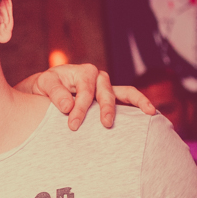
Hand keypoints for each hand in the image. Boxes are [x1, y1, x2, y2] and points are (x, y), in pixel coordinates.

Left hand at [26, 64, 156, 129]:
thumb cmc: (46, 86)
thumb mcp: (45, 84)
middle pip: (107, 93)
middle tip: (104, 125)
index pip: (85, 92)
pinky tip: (152, 114)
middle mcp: (99, 78)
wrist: (47, 89)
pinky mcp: (111, 97)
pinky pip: (129, 99)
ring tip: (148, 114)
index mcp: (84, 72)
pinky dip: (140, 104)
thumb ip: (56, 94)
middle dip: (106, 109)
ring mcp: (107, 87)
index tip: (72, 125)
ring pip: (125, 93)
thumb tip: (68, 107)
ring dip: (136, 103)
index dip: (80, 109)